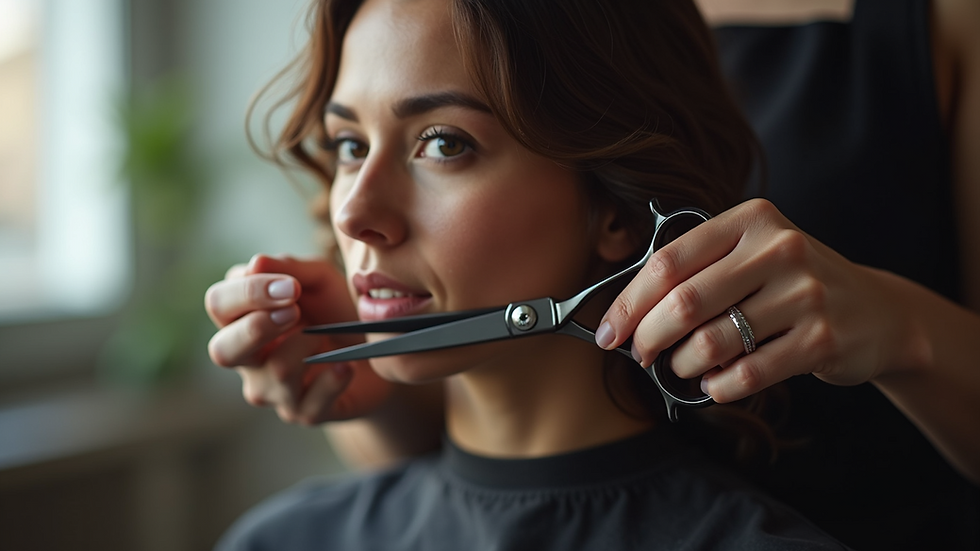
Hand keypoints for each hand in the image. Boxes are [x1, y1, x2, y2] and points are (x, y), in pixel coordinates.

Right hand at [205, 255, 392, 423]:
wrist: (379, 351)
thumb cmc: (337, 311)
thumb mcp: (320, 279)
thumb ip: (290, 268)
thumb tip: (256, 264)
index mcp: (243, 319)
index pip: (219, 304)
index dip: (249, 292)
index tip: (291, 287)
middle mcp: (249, 359)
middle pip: (222, 351)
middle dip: (257, 328)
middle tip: (295, 313)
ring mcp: (274, 390)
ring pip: (276, 373)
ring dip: (308, 346)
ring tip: (328, 338)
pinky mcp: (304, 413)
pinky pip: (311, 403)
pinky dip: (333, 379)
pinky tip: (346, 365)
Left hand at [596, 199, 921, 402]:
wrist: (877, 312)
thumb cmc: (793, 283)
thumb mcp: (752, 253)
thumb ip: (698, 267)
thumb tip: (625, 312)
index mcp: (752, 219)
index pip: (668, 261)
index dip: (629, 303)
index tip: (608, 332)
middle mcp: (781, 249)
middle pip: (684, 302)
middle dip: (648, 337)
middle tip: (639, 355)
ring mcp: (805, 294)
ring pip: (712, 342)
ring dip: (683, 364)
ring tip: (683, 366)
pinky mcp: (822, 339)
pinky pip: (746, 373)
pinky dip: (718, 386)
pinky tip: (714, 383)